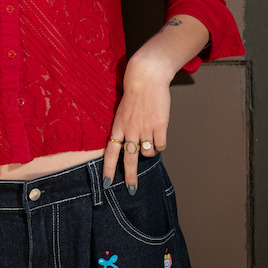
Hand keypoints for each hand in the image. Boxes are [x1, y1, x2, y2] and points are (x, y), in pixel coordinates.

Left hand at [102, 61, 170, 194]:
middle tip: (132, 190)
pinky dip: (159, 146)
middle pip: (128, 159)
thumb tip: (130, 147)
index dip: (109, 169)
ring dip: (148, 152)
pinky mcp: (159, 125)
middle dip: (130, 177)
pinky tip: (158, 138)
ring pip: (147, 153)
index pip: (110, 152)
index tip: (107, 183)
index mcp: (117, 126)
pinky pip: (160, 146)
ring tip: (149, 142)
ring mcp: (145, 128)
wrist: (147, 77)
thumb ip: (124, 128)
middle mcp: (130, 129)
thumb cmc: (134, 93)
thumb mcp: (122, 111)